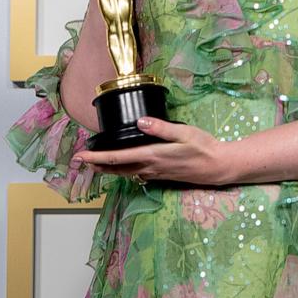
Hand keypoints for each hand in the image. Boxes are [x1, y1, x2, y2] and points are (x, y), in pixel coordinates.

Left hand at [74, 117, 233, 186]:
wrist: (218, 167)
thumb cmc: (203, 147)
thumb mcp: (184, 133)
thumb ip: (161, 128)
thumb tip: (140, 122)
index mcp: (152, 155)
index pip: (118, 157)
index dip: (97, 157)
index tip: (81, 155)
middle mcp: (150, 167)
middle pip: (117, 168)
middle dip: (97, 165)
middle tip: (80, 161)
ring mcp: (156, 173)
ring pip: (126, 173)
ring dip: (109, 169)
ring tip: (96, 164)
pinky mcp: (162, 175)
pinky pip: (136, 174)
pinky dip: (124, 170)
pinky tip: (124, 167)